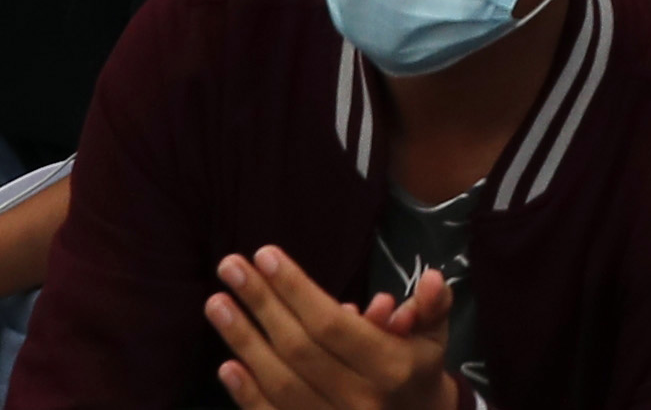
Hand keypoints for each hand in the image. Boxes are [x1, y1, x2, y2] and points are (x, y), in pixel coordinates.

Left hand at [206, 247, 450, 409]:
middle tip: (229, 266)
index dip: (296, 290)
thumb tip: (431, 280)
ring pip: (280, 384)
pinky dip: (247, 395)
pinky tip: (225, 366)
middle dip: (262, 304)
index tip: (266, 255)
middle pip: (299, 349)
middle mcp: (361, 402)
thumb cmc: (417, 373)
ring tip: (216, 303)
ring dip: (243, 342)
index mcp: (393, 369)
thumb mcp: (435, 338)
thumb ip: (433, 307)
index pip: (333, 325)